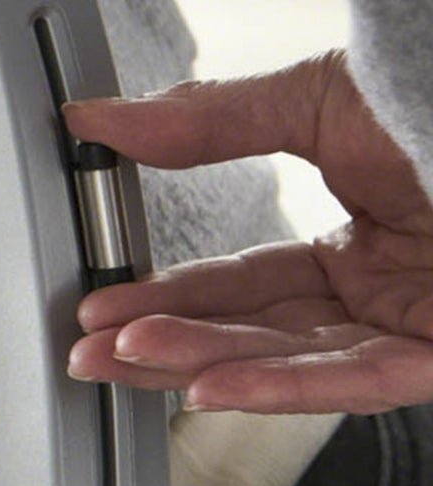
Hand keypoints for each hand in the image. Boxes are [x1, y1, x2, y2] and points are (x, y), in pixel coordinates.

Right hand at [65, 50, 432, 413]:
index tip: (100, 297)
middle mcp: (390, 296)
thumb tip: (104, 117)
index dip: (167, 293)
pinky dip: (277, 387)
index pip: (245, 284)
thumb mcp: (321, 97)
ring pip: (291, 364)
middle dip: (161, 342)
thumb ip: (211, 118)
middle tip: (86, 347)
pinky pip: (357, 383)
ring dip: (198, 364)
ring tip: (120, 357)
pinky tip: (208, 387)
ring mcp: (421, 328)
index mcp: (364, 241)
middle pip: (253, 334)